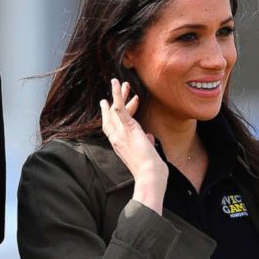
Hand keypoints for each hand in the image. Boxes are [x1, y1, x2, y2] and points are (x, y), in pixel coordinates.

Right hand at [100, 79, 167, 212]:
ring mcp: (121, 133)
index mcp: (120, 145)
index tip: (108, 105)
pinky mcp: (128, 128)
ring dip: (117, 94)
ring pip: (114, 109)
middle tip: (113, 90)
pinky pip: (119, 108)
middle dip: (112, 102)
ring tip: (118, 81)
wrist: (150, 176)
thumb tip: (150, 137)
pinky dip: (117, 95)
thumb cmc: (151, 171)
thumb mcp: (148, 154)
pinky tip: (117, 84)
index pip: (111, 128)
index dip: (109, 115)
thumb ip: (146, 143)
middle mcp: (116, 138)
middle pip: (110, 116)